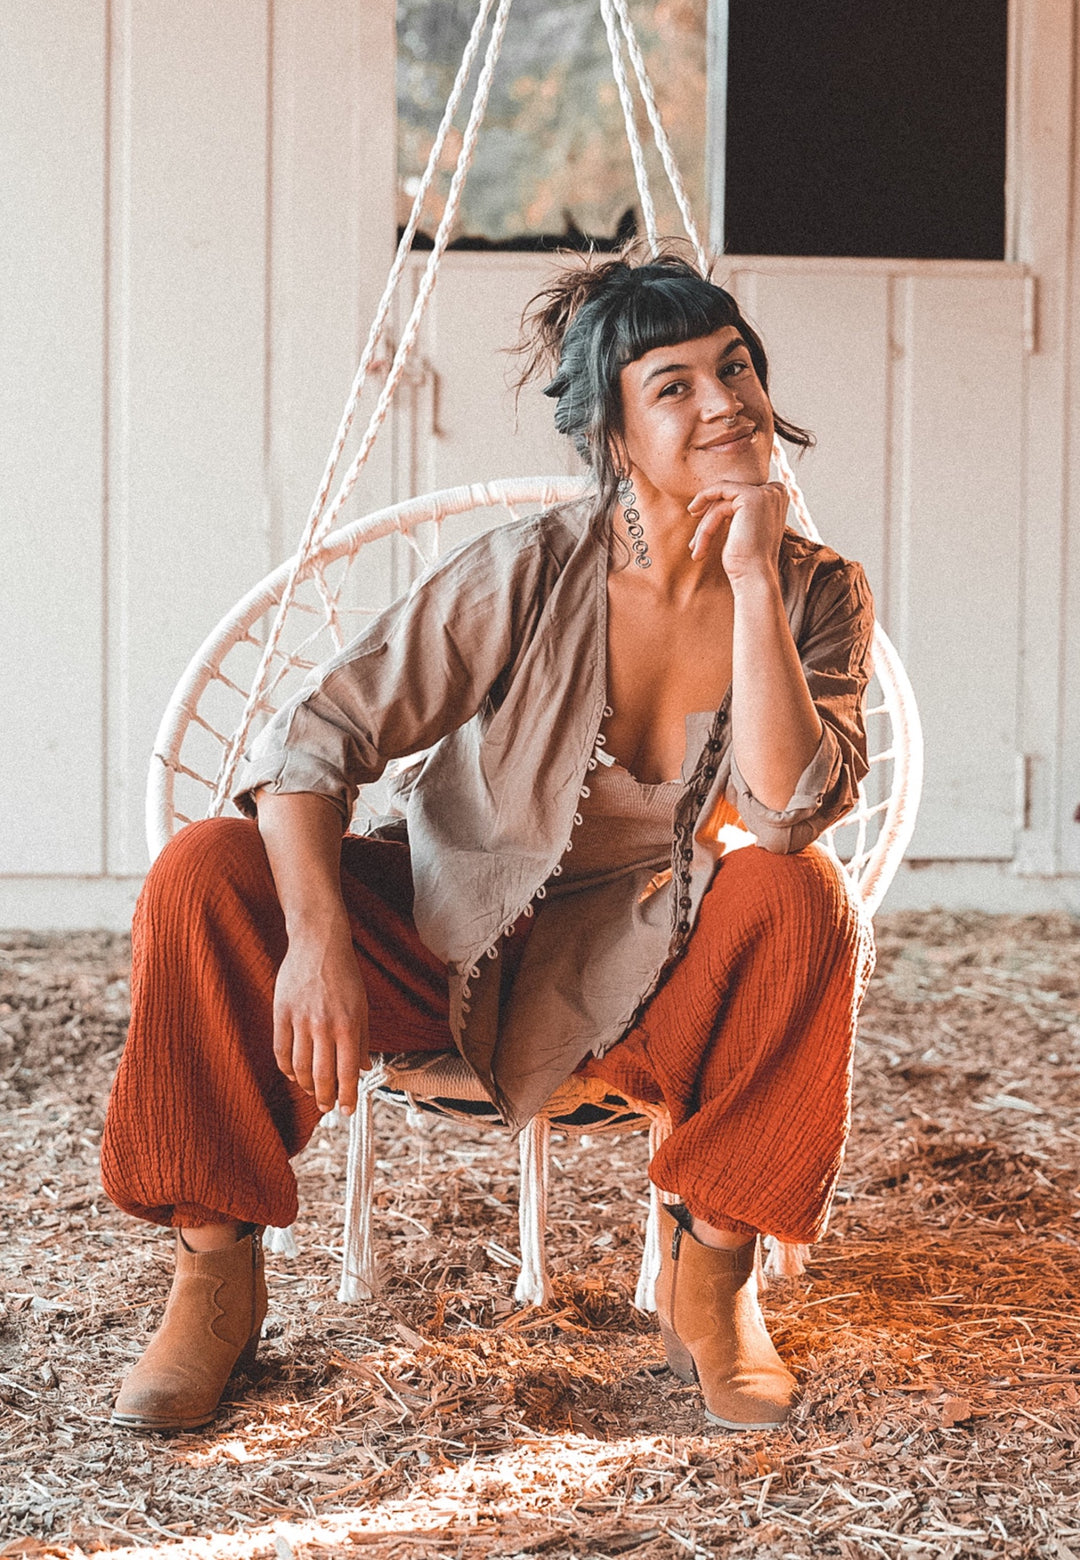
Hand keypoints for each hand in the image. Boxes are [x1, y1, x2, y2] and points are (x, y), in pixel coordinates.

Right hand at [273, 919, 369, 1114]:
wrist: (318, 944)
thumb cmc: (345, 976)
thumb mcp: (361, 1006)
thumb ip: (361, 1039)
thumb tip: (363, 1069)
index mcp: (348, 1025)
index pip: (347, 1072)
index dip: (347, 1095)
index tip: (346, 1110)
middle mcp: (323, 1025)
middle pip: (320, 1075)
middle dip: (325, 1097)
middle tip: (328, 1106)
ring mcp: (299, 1020)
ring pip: (299, 1067)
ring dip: (305, 1086)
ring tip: (312, 1092)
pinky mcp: (281, 1013)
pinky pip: (281, 1050)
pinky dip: (286, 1068)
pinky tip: (293, 1075)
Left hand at [686, 480, 787, 581]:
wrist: (754, 576)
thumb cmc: (747, 559)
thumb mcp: (742, 529)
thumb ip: (736, 511)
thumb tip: (711, 498)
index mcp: (778, 497)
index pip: (740, 495)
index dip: (719, 507)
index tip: (700, 518)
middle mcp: (776, 491)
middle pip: (730, 497)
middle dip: (708, 518)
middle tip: (693, 542)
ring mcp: (765, 492)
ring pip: (721, 499)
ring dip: (705, 525)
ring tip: (695, 548)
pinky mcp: (750, 496)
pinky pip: (718, 493)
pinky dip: (704, 508)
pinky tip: (694, 523)